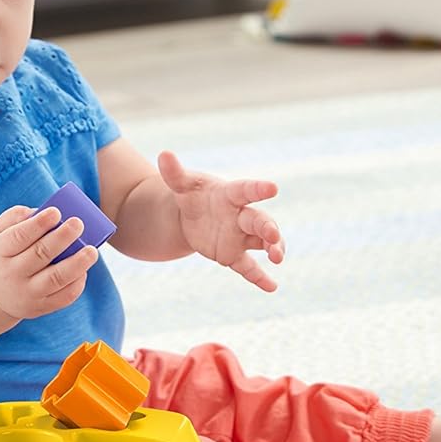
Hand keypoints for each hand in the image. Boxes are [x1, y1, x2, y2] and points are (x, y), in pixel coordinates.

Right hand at [0, 204, 98, 319]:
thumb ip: (13, 218)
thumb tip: (40, 210)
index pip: (19, 237)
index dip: (38, 224)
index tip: (56, 212)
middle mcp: (12, 275)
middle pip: (40, 255)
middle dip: (61, 238)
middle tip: (78, 223)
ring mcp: (27, 294)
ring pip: (55, 279)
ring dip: (76, 264)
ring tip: (92, 251)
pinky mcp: (40, 308)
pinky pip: (63, 297)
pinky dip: (77, 284)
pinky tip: (84, 270)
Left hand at [158, 150, 284, 291]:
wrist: (193, 216)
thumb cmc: (194, 194)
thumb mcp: (183, 184)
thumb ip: (175, 173)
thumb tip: (164, 153)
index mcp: (230, 195)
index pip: (246, 190)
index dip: (258, 189)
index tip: (273, 188)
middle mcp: (240, 216)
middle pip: (258, 221)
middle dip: (268, 228)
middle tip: (274, 235)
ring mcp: (240, 237)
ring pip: (261, 243)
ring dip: (273, 249)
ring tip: (277, 258)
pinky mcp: (234, 255)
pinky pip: (248, 267)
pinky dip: (260, 278)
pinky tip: (272, 287)